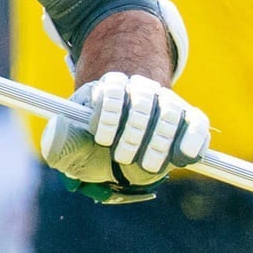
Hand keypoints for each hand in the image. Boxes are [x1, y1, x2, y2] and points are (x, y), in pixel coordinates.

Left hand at [41, 71, 208, 201]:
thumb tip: (55, 144)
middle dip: (133, 132)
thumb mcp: (75, 136)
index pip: (114, 89)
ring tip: (147, 165)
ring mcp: (168, 102)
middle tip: (122, 158)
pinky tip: (182, 157)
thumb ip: (63, 142)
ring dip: (159, 140)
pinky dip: (192, 138)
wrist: (128, 129)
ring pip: (170, 111)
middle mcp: (142, 90)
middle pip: (143, 101)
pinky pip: (197, 122)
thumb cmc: (97, 138)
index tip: (102, 139)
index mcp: (112, 87)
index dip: (109, 113)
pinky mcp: (190, 117)